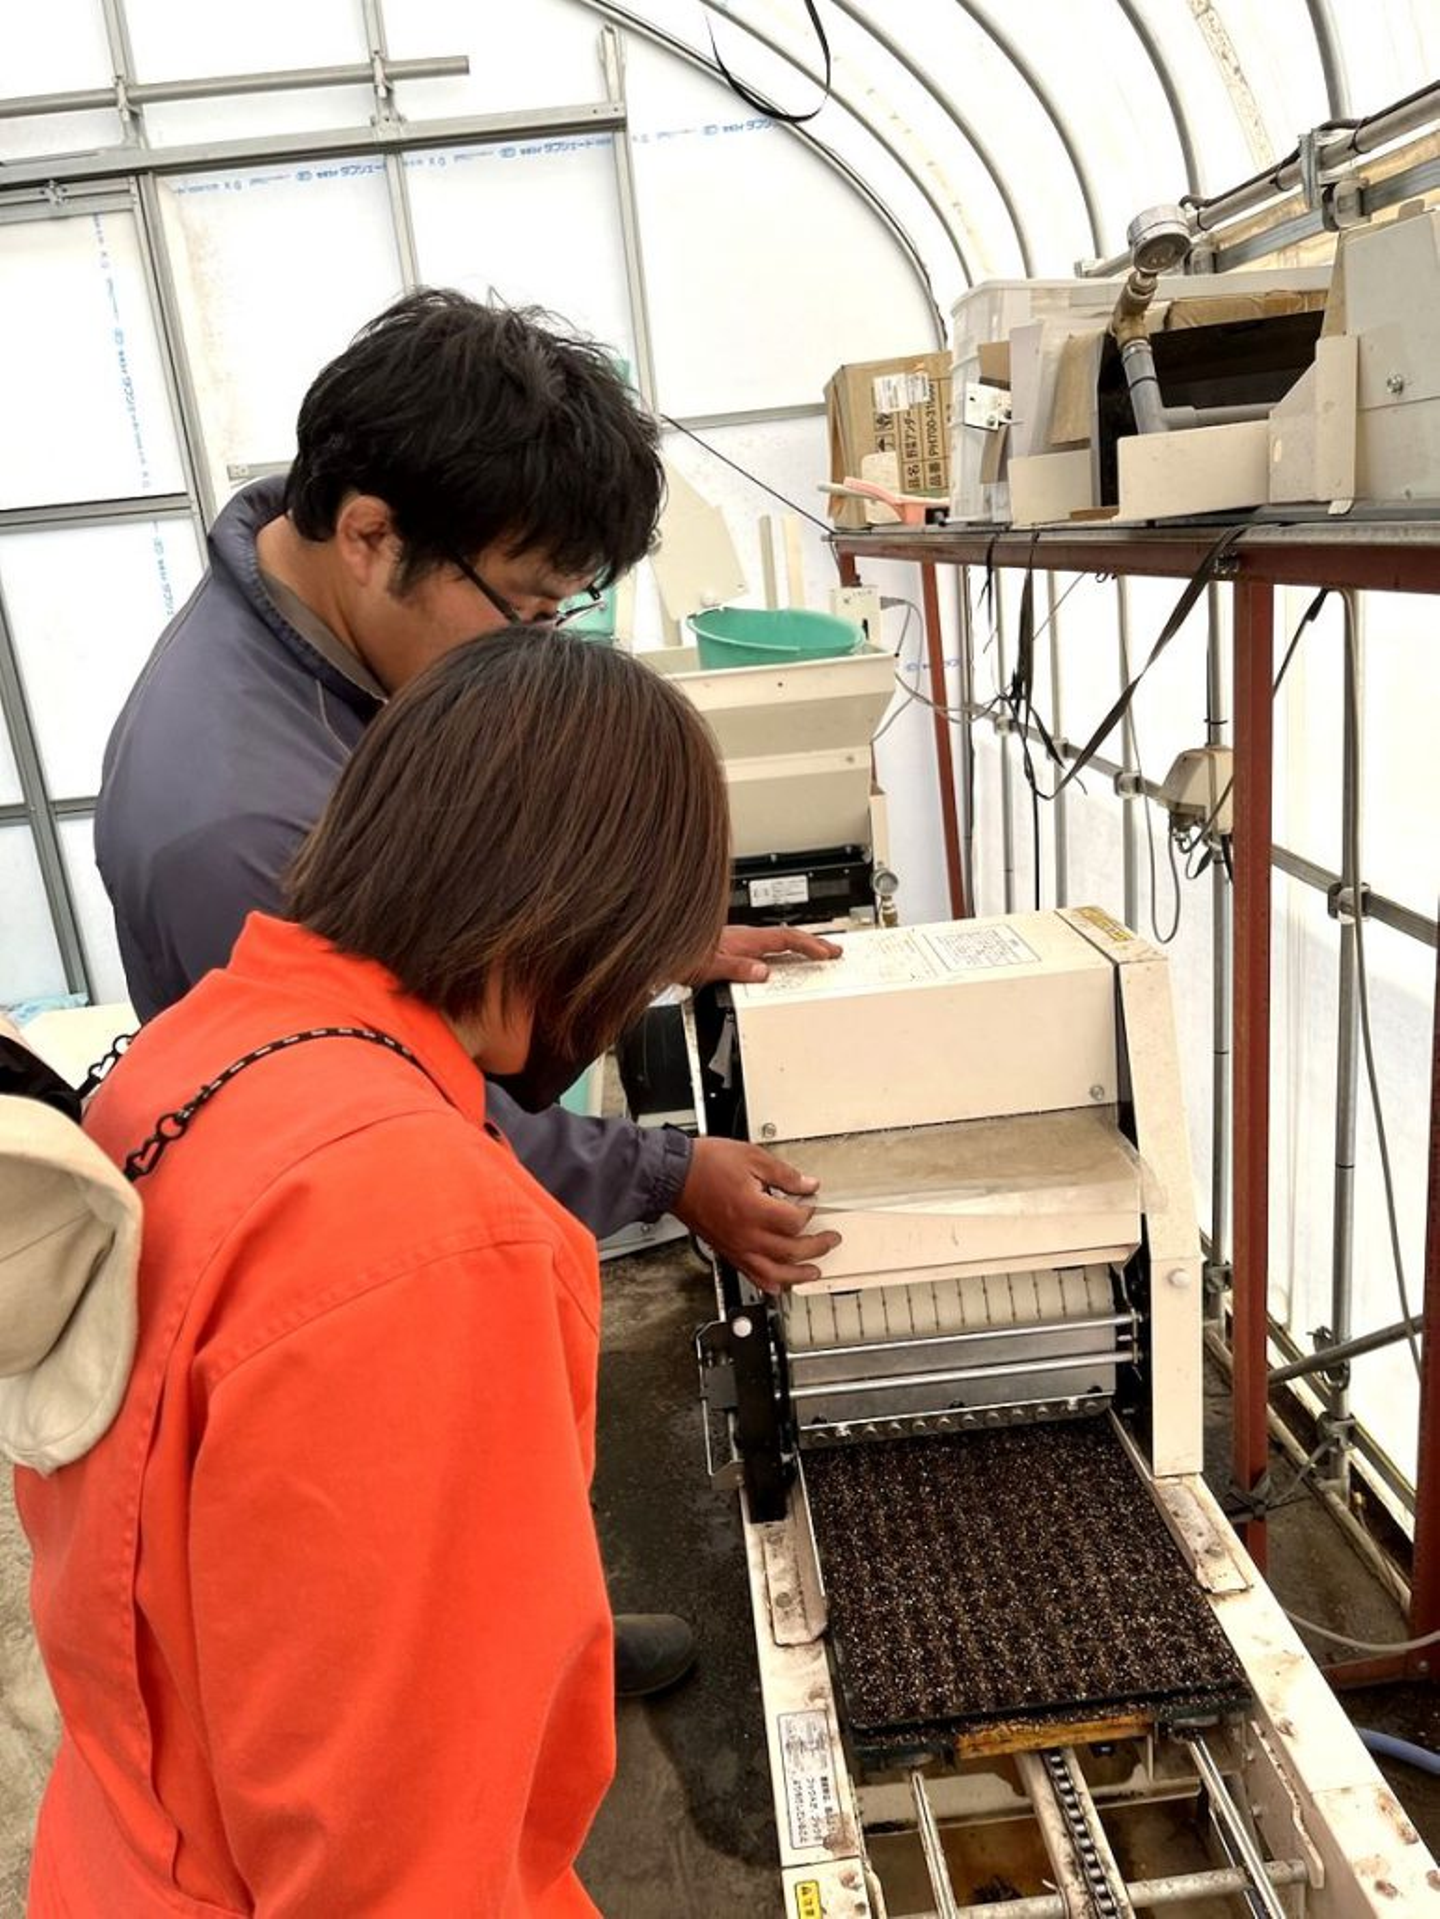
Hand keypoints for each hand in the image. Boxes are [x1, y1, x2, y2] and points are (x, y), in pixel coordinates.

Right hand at [673, 1137, 840, 1293]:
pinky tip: (779, 1283)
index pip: (795, 1222)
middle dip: (816, 1246)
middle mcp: (747, 1235)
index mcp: (754, 1210)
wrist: (673, 1176)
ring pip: (774, 1273)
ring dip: (798, 1274)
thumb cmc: (705, 1165)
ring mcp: (736, 1247)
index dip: (808, 1213)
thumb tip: (807, 1185)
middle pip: (791, 1251)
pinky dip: (769, 1283)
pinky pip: (752, 1275)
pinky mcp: (728, 1251)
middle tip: (830, 1240)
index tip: (810, 1204)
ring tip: (814, 1271)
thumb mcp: (751, 1157)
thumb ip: (784, 1174)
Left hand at [695, 924, 843, 987]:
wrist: (664, 947)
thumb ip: (737, 968)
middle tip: (832, 950)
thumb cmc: (682, 954)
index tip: (827, 952)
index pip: (786, 938)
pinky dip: (781, 952)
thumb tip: (763, 973)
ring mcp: (740, 942)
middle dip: (812, 943)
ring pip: (777, 941)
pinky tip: (779, 961)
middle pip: (787, 937)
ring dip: (798, 947)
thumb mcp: (711, 966)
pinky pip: (766, 948)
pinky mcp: (733, 948)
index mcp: (746, 939)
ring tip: (813, 954)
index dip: (809, 944)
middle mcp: (745, 938)